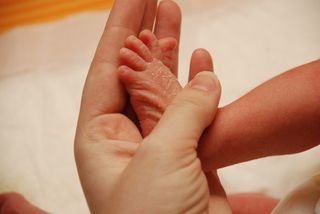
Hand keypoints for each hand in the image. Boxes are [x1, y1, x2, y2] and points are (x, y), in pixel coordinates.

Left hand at [74, 0, 182, 212]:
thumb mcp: (161, 159)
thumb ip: (184, 113)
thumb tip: (205, 78)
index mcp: (101, 135)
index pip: (108, 69)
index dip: (121, 30)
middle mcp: (127, 134)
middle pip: (134, 71)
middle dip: (143, 33)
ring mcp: (160, 141)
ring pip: (165, 86)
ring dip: (171, 51)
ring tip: (175, 12)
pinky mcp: (189, 151)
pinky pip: (193, 109)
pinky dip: (199, 84)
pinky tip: (203, 59)